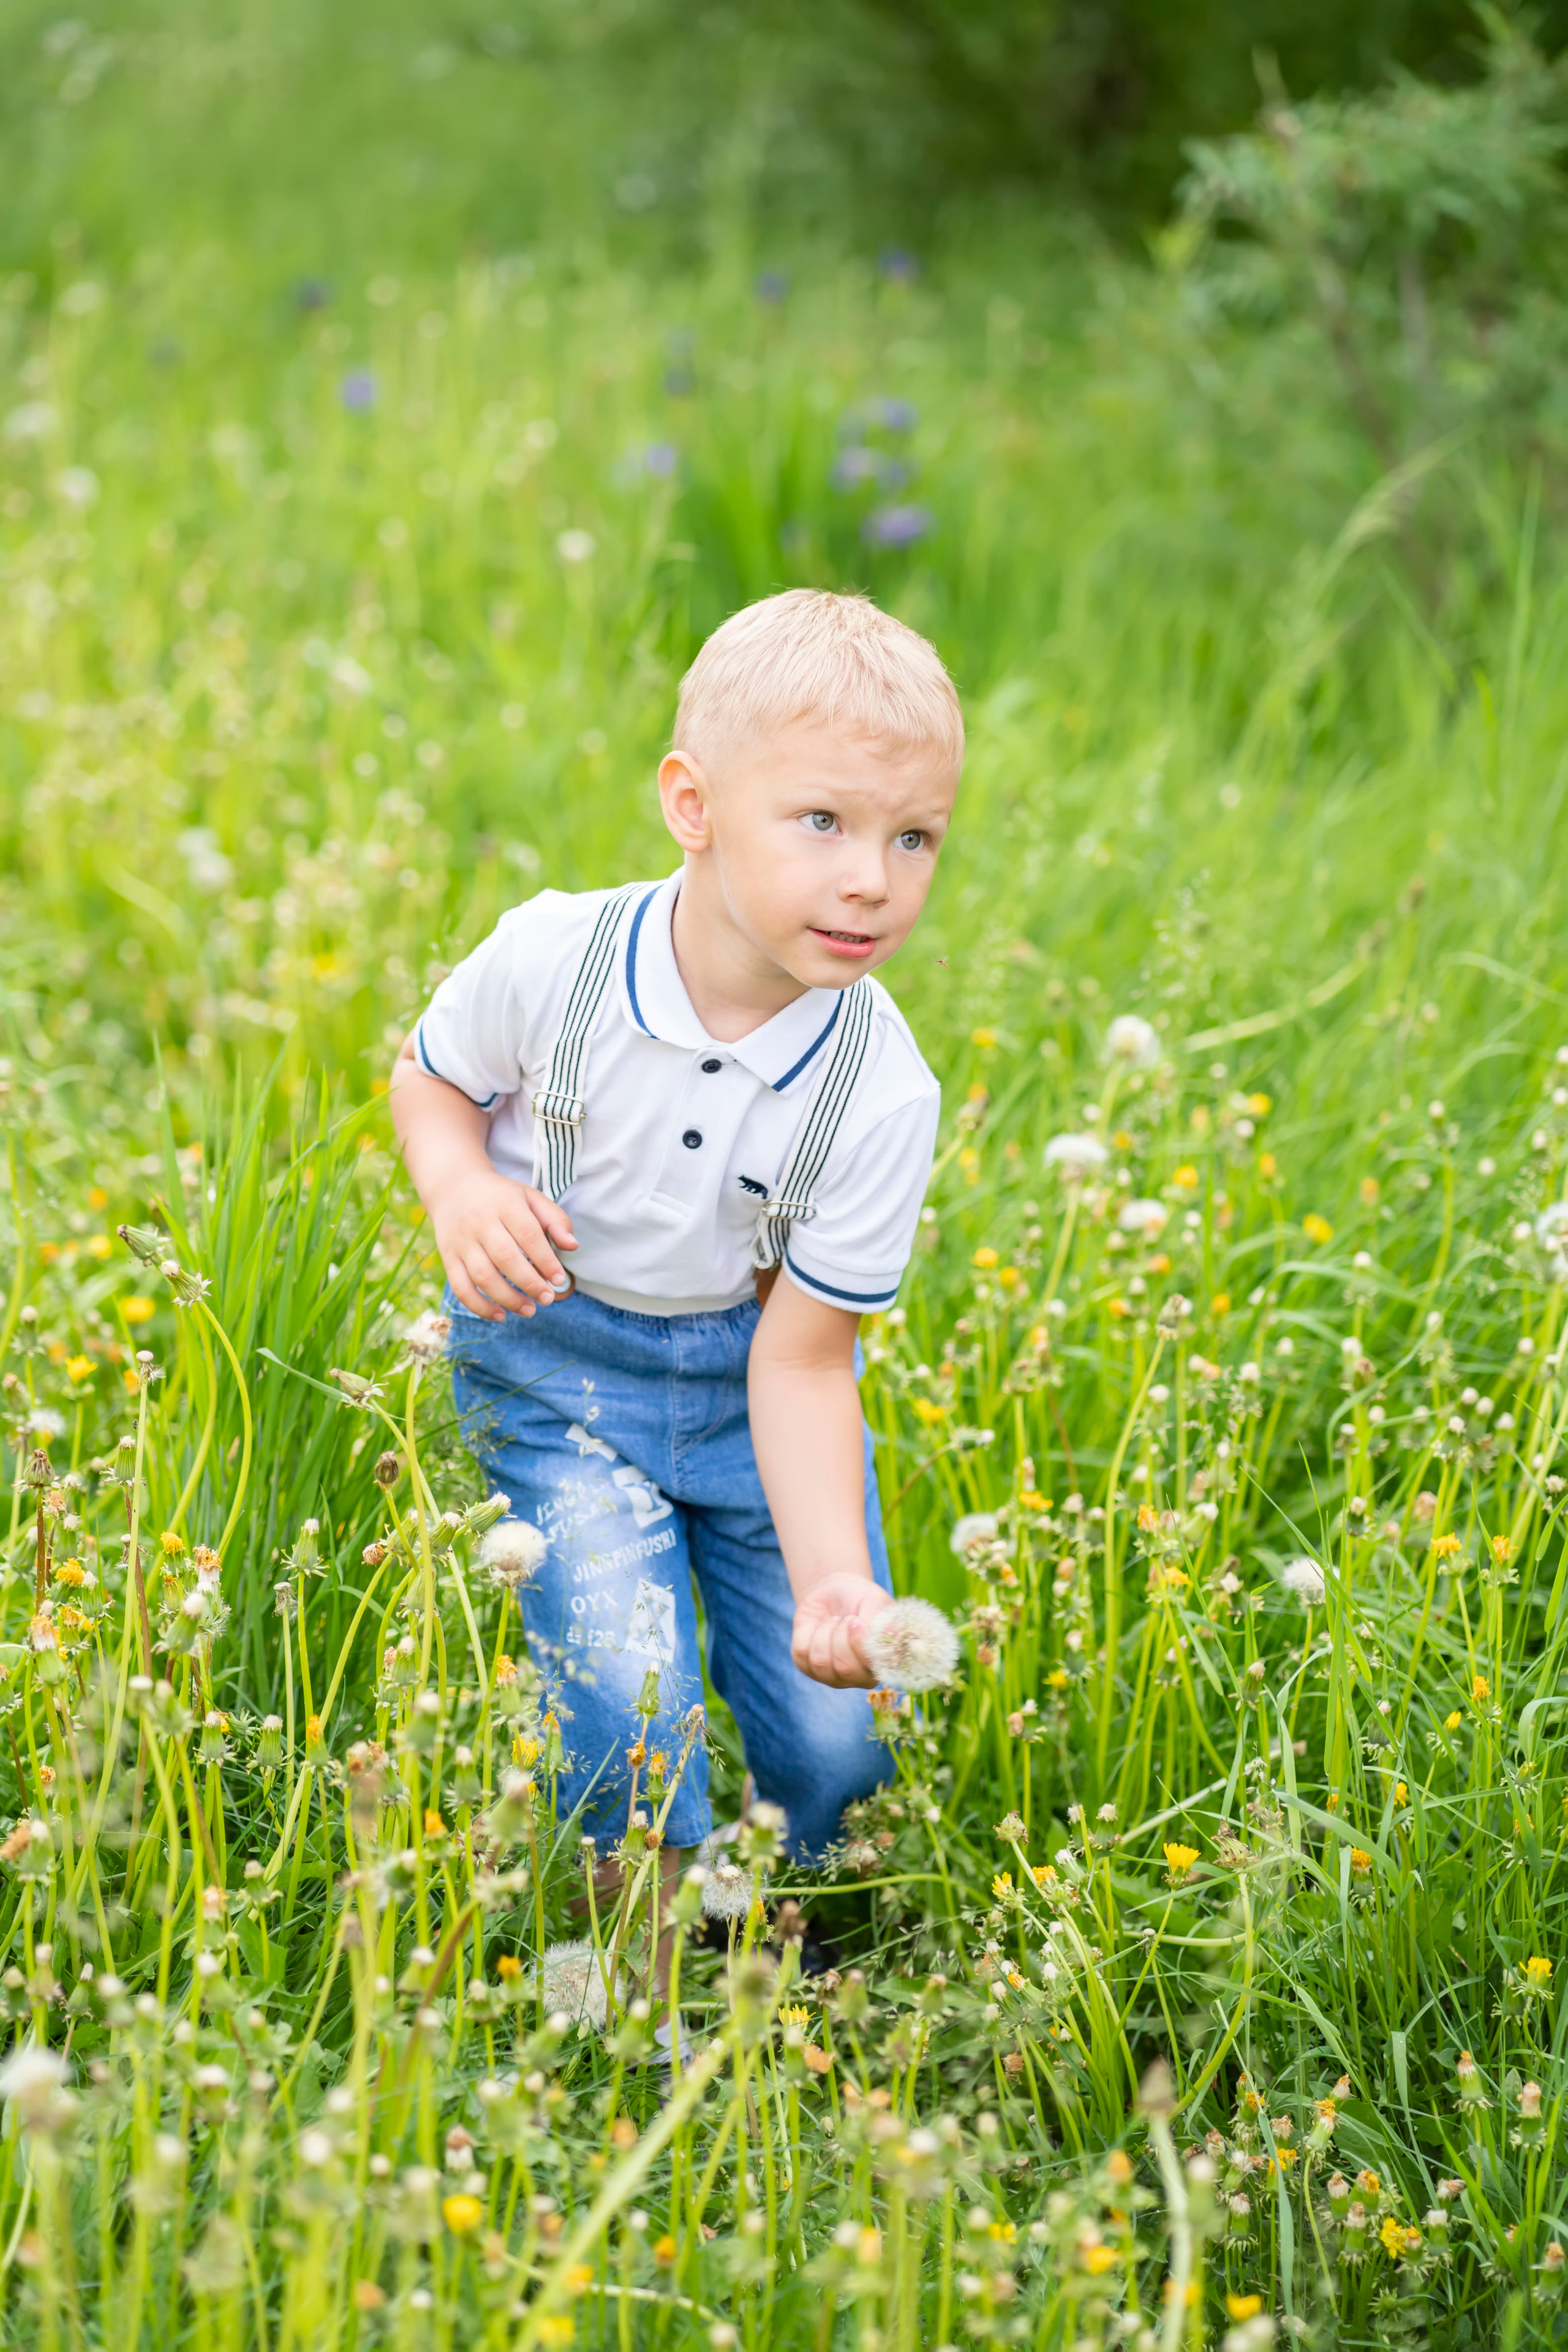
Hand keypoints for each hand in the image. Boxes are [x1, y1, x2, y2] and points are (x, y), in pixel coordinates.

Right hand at [432, 1170, 576, 1320]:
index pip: (528, 1235)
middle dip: (529, 1283)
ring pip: (483, 1276)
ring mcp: (461, 1242)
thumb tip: (572, 1246)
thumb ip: (555, 1219)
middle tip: (547, 1299)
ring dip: (508, 1298)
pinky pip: (461, 1287)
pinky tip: (500, 1315)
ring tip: (529, 1310)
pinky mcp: (448, 1258)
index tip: (559, 1279)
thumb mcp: (530, 1197)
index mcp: (505, 1204)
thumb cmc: (500, 1197)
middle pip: (506, 1258)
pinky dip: (479, 1306)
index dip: (546, 1260)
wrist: (453, 1187)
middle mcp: (480, 1222)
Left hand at [790, 1572, 889, 1689]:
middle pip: (844, 1668)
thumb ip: (879, 1621)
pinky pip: (801, 1653)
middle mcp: (859, 1677)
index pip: (870, 1666)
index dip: (860, 1643)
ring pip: (820, 1662)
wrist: (833, 1592)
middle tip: (846, 1619)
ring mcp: (831, 1676)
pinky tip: (818, 1627)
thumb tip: (886, 1635)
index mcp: (881, 1664)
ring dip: (824, 1632)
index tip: (857, 1621)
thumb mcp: (874, 1601)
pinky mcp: (807, 1667)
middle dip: (840, 1635)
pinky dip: (807, 1632)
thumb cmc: (860, 1598)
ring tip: (833, 1622)